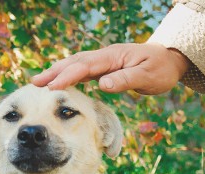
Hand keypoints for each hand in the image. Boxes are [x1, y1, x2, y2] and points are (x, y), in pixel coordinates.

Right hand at [32, 43, 190, 94]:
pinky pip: (81, 70)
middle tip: (35, 83)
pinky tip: (57, 82)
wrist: (170, 60)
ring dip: (56, 72)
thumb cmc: (161, 69)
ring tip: (38, 82)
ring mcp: (103, 61)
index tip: (52, 87)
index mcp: (113, 56)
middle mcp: (104, 56)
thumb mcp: (148, 76)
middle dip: (54, 72)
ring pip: (75, 64)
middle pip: (74, 62)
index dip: (67, 76)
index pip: (85, 66)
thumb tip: (102, 84)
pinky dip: (66, 75)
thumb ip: (125, 79)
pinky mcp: (103, 67)